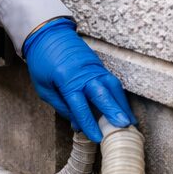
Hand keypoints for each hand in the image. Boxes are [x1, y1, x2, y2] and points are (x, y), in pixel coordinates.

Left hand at [23, 18, 135, 141]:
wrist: (48, 35)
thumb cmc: (42, 63)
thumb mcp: (44, 87)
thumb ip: (61, 106)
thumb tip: (77, 124)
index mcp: (66, 80)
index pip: (79, 105)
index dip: (89, 123)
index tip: (97, 137)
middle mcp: (84, 74)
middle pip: (102, 94)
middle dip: (114, 111)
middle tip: (125, 125)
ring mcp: (95, 69)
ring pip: (113, 88)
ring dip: (122, 105)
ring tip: (131, 122)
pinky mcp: (100, 66)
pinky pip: (112, 83)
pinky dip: (119, 96)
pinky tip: (124, 108)